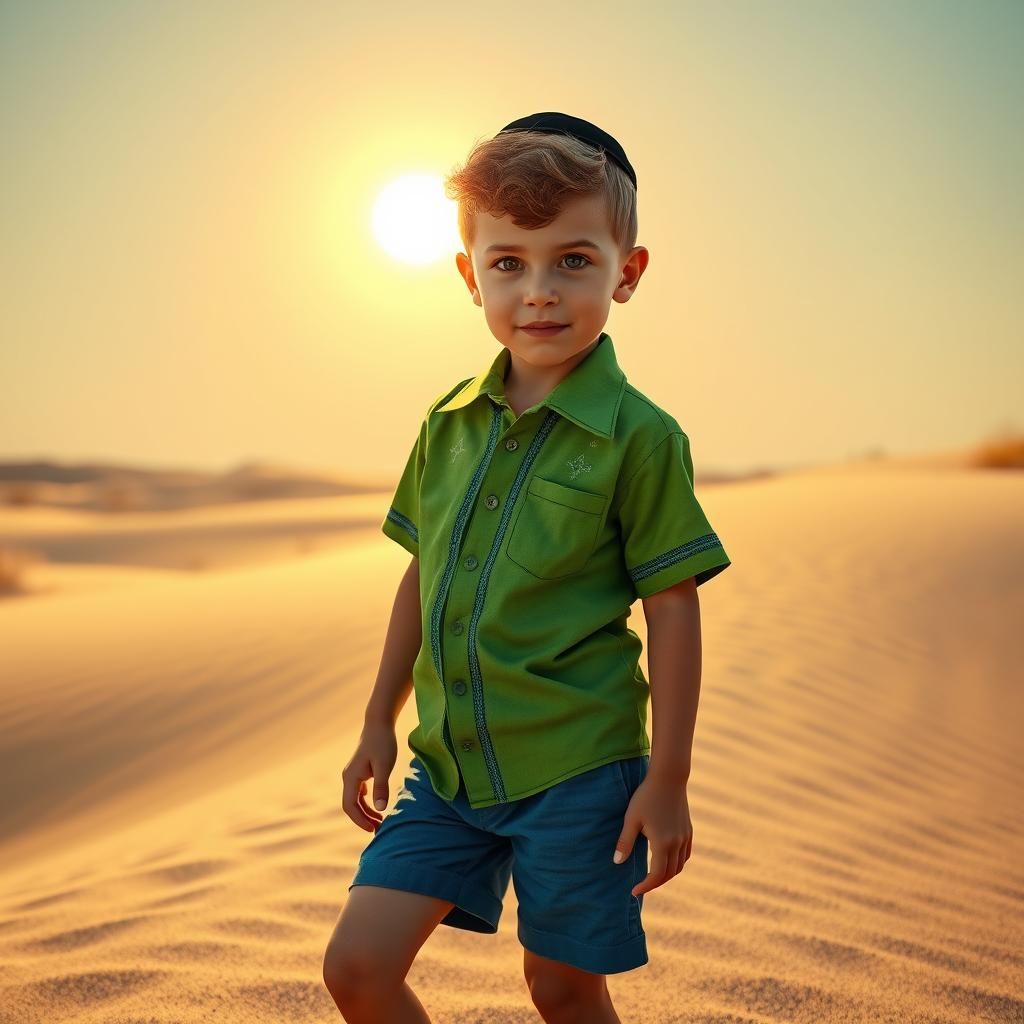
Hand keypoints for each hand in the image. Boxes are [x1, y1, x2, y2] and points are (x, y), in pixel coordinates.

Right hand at [341, 723, 398, 832]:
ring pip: (355, 799)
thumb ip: (381, 786)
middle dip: (362, 819)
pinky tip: (377, 806)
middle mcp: (348, 777)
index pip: (350, 805)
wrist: (379, 724)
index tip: (373, 829)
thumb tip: (381, 809)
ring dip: (365, 811)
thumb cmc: (383, 743)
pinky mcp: (359, 771)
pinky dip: (366, 802)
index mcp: (351, 777)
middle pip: (351, 805)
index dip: (359, 820)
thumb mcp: (385, 765)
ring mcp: (352, 774)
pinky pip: (359, 792)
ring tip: (380, 821)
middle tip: (378, 829)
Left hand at [613, 773, 692, 896]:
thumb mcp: (631, 819)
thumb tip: (617, 863)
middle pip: (670, 874)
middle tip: (642, 886)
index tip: (634, 890)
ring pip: (679, 865)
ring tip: (653, 876)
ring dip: (667, 875)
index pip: (656, 875)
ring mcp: (685, 837)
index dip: (646, 886)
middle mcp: (677, 843)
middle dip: (656, 883)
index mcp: (662, 843)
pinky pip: (685, 854)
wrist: (668, 777)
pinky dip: (677, 863)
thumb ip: (624, 842)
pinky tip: (668, 861)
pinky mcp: (688, 830)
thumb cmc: (646, 796)